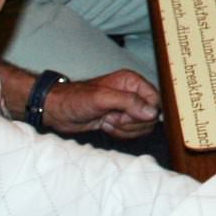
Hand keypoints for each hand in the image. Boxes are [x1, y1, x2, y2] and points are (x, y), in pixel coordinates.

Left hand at [38, 69, 161, 138]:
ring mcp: (127, 108)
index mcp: (132, 81)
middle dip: (130, 123)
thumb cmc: (75, 99)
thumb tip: (152, 112)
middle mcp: (132, 93)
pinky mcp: (121, 120)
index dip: (143, 112)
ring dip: (123, 129)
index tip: (125, 114)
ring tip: (106, 119)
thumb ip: (129, 102)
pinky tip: (105, 124)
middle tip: (111, 116)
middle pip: (150, 116)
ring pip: (142, 126)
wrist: (59, 111)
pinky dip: (119, 133)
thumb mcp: (102, 98)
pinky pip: (132, 132)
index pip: (155, 101)